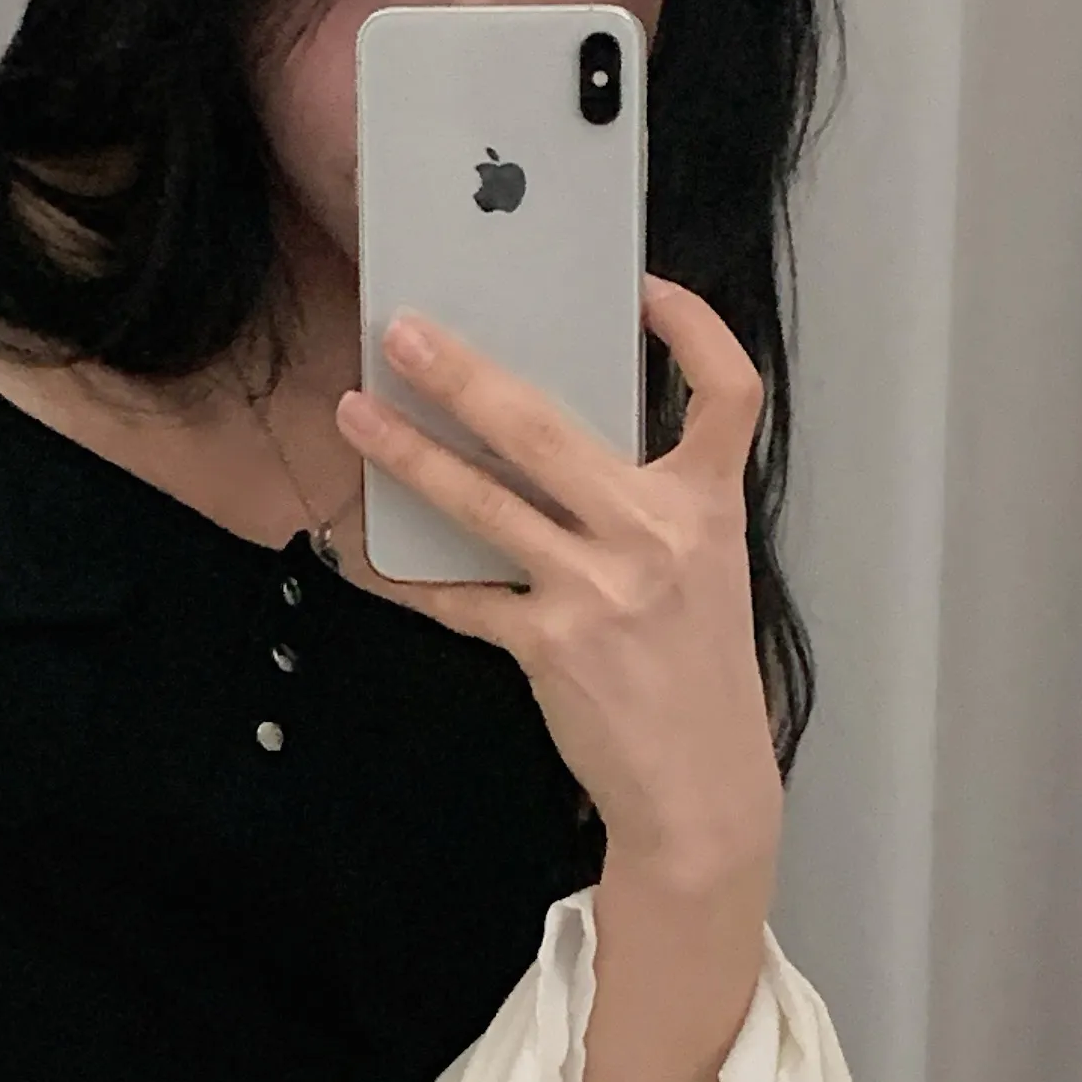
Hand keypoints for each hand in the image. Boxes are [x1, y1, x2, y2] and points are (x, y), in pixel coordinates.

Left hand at [336, 279, 782, 911]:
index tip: (644, 290)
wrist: (700, 792)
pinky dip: (419, 575)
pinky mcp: (548, 643)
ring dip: (408, 454)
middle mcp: (655, 535)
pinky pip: (463, 594)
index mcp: (709, 507)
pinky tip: (377, 554)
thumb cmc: (696, 678)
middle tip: (406, 335)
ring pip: (481, 501)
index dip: (691, 328)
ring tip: (356, 415)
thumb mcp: (704, 574)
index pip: (725, 391)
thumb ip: (648, 507)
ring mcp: (598, 589)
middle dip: (463, 372)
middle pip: (545, 427)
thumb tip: (555, 445)